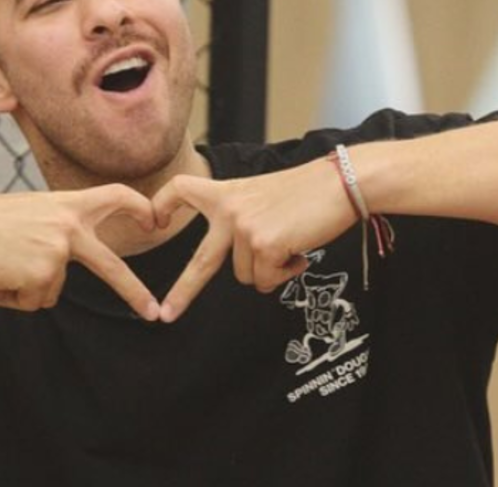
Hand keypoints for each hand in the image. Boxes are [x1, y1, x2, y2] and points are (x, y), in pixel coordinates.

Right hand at [0, 184, 160, 319]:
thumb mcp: (28, 213)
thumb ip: (54, 230)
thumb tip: (57, 271)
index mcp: (66, 203)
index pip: (116, 195)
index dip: (139, 207)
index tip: (156, 221)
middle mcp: (69, 226)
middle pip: (111, 266)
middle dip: (134, 292)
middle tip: (153, 312)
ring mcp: (58, 252)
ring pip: (52, 290)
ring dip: (26, 289)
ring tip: (0, 267)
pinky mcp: (42, 275)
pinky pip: (33, 301)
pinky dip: (13, 297)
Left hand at [151, 159, 358, 321]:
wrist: (342, 182)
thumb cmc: (308, 191)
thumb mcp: (261, 194)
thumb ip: (241, 218)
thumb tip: (243, 263)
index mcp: (226, 193)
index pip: (181, 189)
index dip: (163, 204)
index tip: (154, 220)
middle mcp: (229, 211)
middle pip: (200, 262)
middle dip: (182, 292)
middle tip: (165, 315)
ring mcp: (245, 229)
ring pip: (247, 276)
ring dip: (269, 269)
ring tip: (291, 242)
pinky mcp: (265, 246)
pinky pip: (267, 281)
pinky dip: (285, 274)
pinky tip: (300, 250)